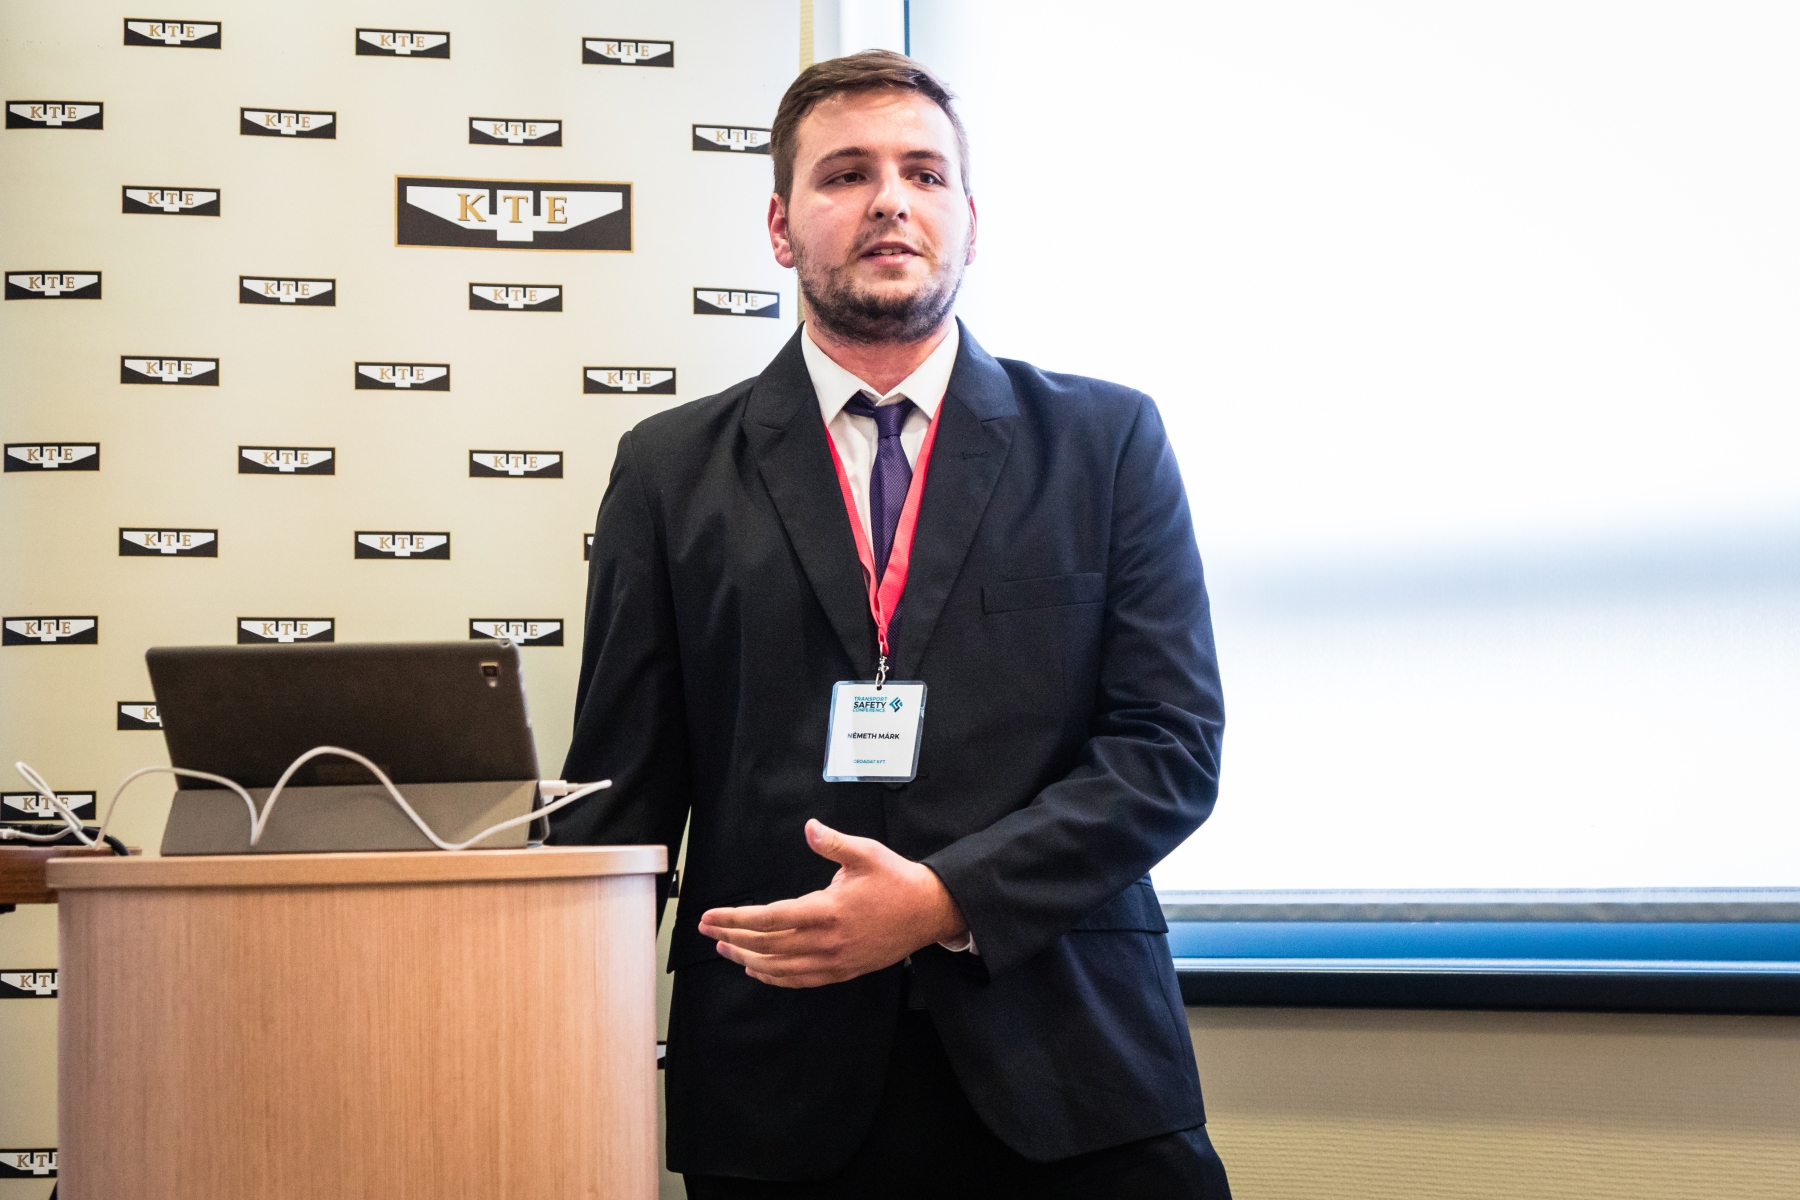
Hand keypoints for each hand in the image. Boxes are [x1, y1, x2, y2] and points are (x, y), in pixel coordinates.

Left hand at [697, 819, 967, 987]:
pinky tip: (759, 970)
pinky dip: (775, 977)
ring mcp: (834, 960)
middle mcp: (827, 941)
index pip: (769, 918)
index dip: (735, 920)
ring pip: (780, 968)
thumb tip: (809, 827)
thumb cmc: (896, 879)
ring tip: (725, 950)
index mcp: (827, 910)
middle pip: (767, 946)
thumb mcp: (866, 853)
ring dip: (748, 960)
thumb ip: (832, 843)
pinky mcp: (843, 971)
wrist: (929, 912)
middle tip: (707, 931)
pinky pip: (801, 980)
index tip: (710, 917)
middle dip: (732, 939)